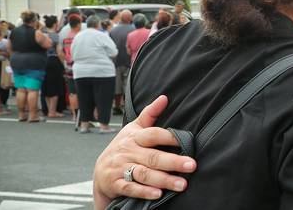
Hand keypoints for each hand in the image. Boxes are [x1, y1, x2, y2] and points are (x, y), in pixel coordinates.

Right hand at [93, 95, 196, 209]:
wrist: (101, 171)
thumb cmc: (124, 147)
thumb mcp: (134, 129)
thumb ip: (150, 113)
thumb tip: (164, 97)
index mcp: (134, 137)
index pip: (152, 134)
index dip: (168, 137)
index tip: (186, 141)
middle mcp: (127, 151)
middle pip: (152, 157)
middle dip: (173, 162)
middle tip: (192, 165)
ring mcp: (120, 168)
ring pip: (144, 174)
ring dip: (163, 180)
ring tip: (182, 184)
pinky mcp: (115, 184)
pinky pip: (131, 188)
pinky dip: (144, 192)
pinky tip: (158, 194)